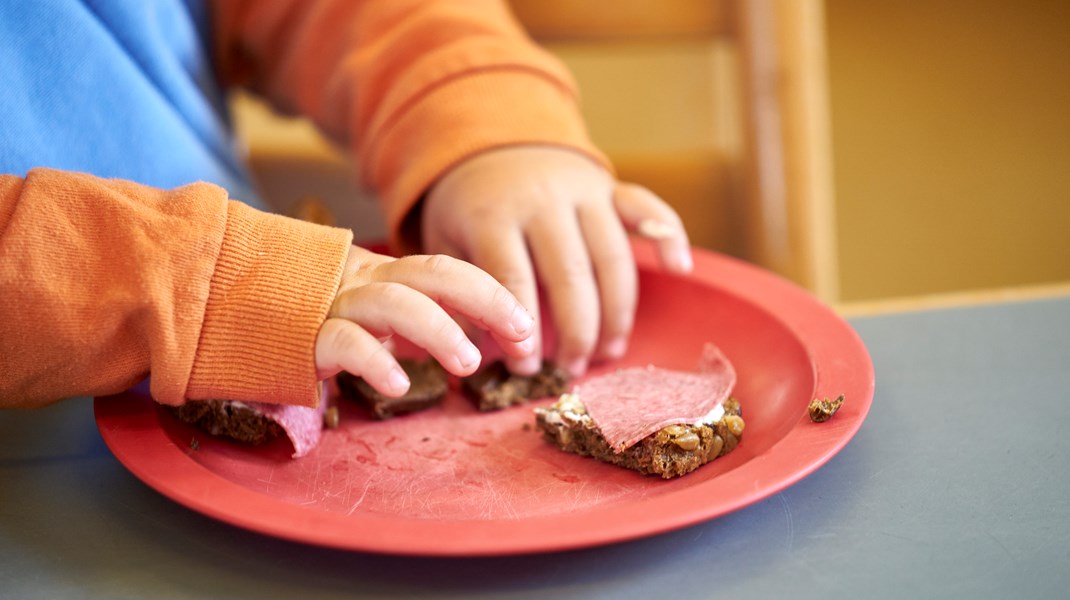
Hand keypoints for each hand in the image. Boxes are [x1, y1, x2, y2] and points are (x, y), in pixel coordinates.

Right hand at [314, 246, 534, 396]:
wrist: (217, 313)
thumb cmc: (301, 325)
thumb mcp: (361, 316)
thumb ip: (405, 323)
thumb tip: (470, 343)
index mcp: (380, 275)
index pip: (446, 271)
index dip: (491, 293)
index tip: (527, 326)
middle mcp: (360, 282)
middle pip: (430, 273)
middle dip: (483, 297)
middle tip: (521, 333)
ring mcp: (330, 305)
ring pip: (392, 301)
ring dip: (438, 329)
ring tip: (468, 364)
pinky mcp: (300, 336)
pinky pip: (343, 342)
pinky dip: (375, 361)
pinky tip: (398, 385)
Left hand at [422, 146, 690, 377]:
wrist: (489, 145)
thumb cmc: (467, 211)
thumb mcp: (445, 245)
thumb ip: (462, 293)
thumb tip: (479, 353)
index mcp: (493, 214)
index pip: (514, 280)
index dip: (523, 331)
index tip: (527, 368)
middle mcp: (542, 199)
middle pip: (570, 275)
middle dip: (575, 332)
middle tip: (569, 370)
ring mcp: (582, 190)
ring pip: (611, 256)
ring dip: (616, 312)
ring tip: (607, 353)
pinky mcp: (610, 187)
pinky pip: (646, 207)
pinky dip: (669, 234)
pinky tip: (680, 268)